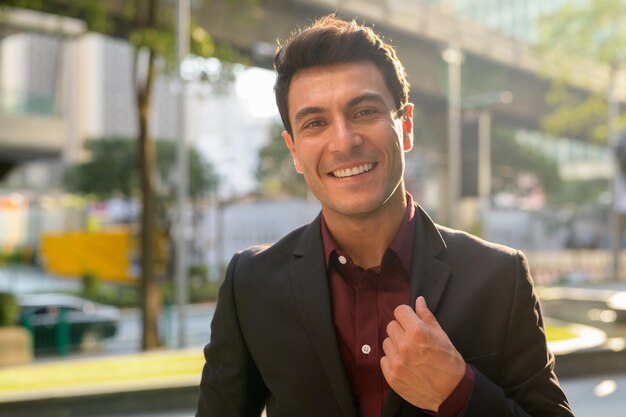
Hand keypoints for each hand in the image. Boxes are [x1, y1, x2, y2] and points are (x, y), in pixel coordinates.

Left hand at [380, 296, 465, 411]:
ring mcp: (396, 361)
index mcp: (417, 331)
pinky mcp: (391, 376)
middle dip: (401, 330)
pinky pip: (384, 359)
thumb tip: (418, 300)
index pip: (399, 311)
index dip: (406, 315)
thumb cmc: (448, 362)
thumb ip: (426, 316)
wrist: (451, 392)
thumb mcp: (441, 335)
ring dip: (395, 345)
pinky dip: (392, 360)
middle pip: (391, 326)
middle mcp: (404, 345)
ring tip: (410, 353)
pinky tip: (405, 364)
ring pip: (386, 342)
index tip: (410, 320)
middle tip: (412, 340)